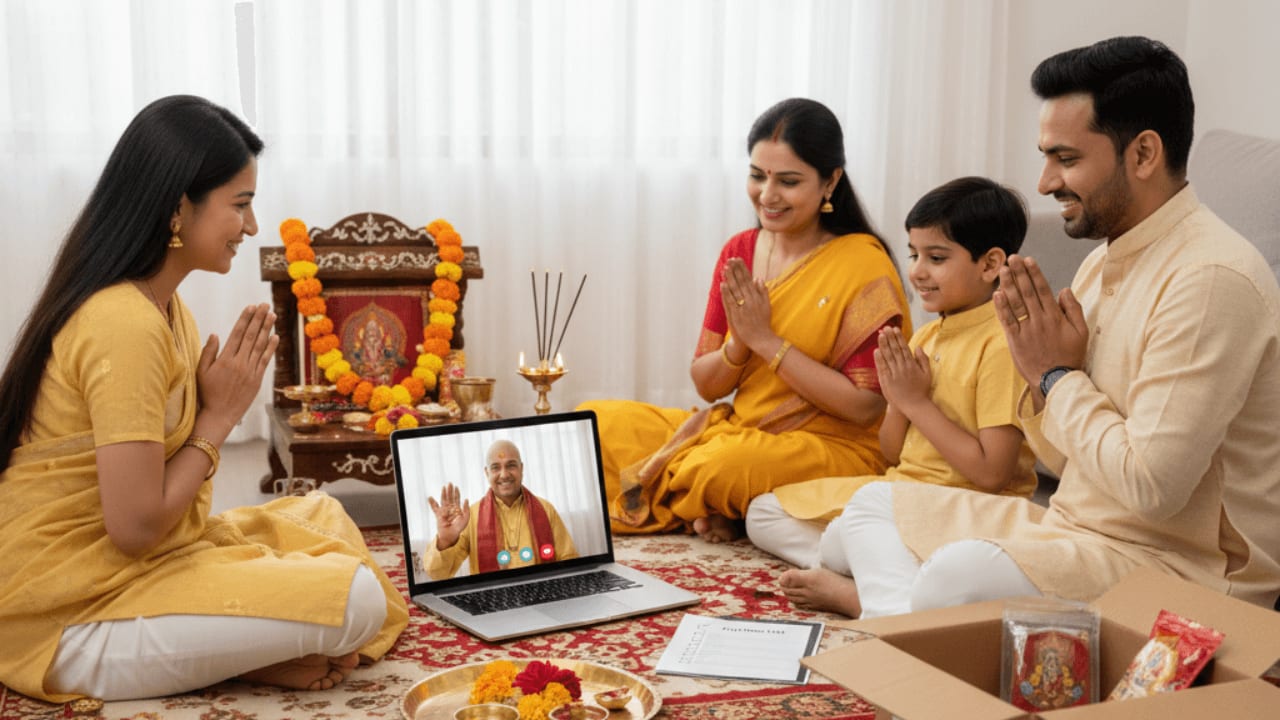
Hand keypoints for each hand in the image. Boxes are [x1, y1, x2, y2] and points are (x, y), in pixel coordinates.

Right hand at [196, 304, 277, 438]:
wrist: (219, 415)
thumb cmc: (207, 393)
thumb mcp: (201, 372)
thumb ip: (208, 352)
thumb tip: (214, 334)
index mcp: (224, 359)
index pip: (237, 334)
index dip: (245, 319)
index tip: (251, 307)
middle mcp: (239, 363)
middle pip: (251, 336)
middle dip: (258, 319)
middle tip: (265, 305)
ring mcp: (250, 371)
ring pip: (260, 346)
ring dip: (267, 329)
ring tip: (272, 315)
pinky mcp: (257, 380)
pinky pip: (266, 360)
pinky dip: (271, 348)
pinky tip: (275, 337)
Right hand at [428, 482, 469, 549]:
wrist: (451, 535)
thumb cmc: (459, 527)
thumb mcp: (466, 517)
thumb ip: (466, 508)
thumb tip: (466, 499)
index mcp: (457, 509)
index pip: (456, 498)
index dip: (456, 493)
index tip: (456, 487)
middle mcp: (450, 508)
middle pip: (450, 497)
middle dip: (450, 490)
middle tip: (450, 483)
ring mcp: (444, 510)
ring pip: (443, 500)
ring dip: (444, 493)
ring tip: (444, 487)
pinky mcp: (439, 514)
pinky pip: (434, 508)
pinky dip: (432, 503)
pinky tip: (430, 497)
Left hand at [720, 257, 772, 350]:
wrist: (760, 339)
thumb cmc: (763, 322)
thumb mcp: (767, 305)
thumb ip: (762, 291)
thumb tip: (758, 278)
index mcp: (757, 297)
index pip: (748, 279)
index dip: (742, 269)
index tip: (738, 259)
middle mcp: (750, 300)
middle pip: (741, 282)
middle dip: (735, 270)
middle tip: (730, 259)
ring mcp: (743, 307)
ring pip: (735, 290)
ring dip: (730, 278)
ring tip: (725, 268)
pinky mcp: (736, 315)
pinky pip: (730, 302)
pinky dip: (727, 293)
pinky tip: (723, 284)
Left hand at [874, 326, 930, 412]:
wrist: (914, 406)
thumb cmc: (921, 390)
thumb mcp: (927, 374)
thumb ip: (923, 359)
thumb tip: (918, 346)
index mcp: (912, 365)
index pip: (904, 348)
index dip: (899, 338)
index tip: (895, 329)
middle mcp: (903, 368)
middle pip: (895, 350)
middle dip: (890, 338)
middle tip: (885, 328)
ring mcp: (894, 374)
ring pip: (888, 357)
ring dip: (883, 345)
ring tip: (880, 335)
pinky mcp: (887, 381)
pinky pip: (882, 368)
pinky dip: (879, 359)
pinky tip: (876, 350)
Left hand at [993, 255, 1088, 391]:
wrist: (1056, 380)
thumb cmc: (1070, 356)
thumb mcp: (1081, 332)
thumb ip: (1074, 309)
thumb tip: (1064, 289)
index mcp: (1056, 317)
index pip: (1043, 290)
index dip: (1035, 273)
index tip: (1029, 260)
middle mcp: (1040, 320)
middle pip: (1028, 292)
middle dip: (1019, 273)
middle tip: (1012, 258)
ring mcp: (1026, 330)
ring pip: (1016, 303)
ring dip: (1008, 285)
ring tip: (1003, 270)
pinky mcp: (1015, 340)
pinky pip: (1007, 321)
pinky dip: (1001, 307)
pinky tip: (996, 294)